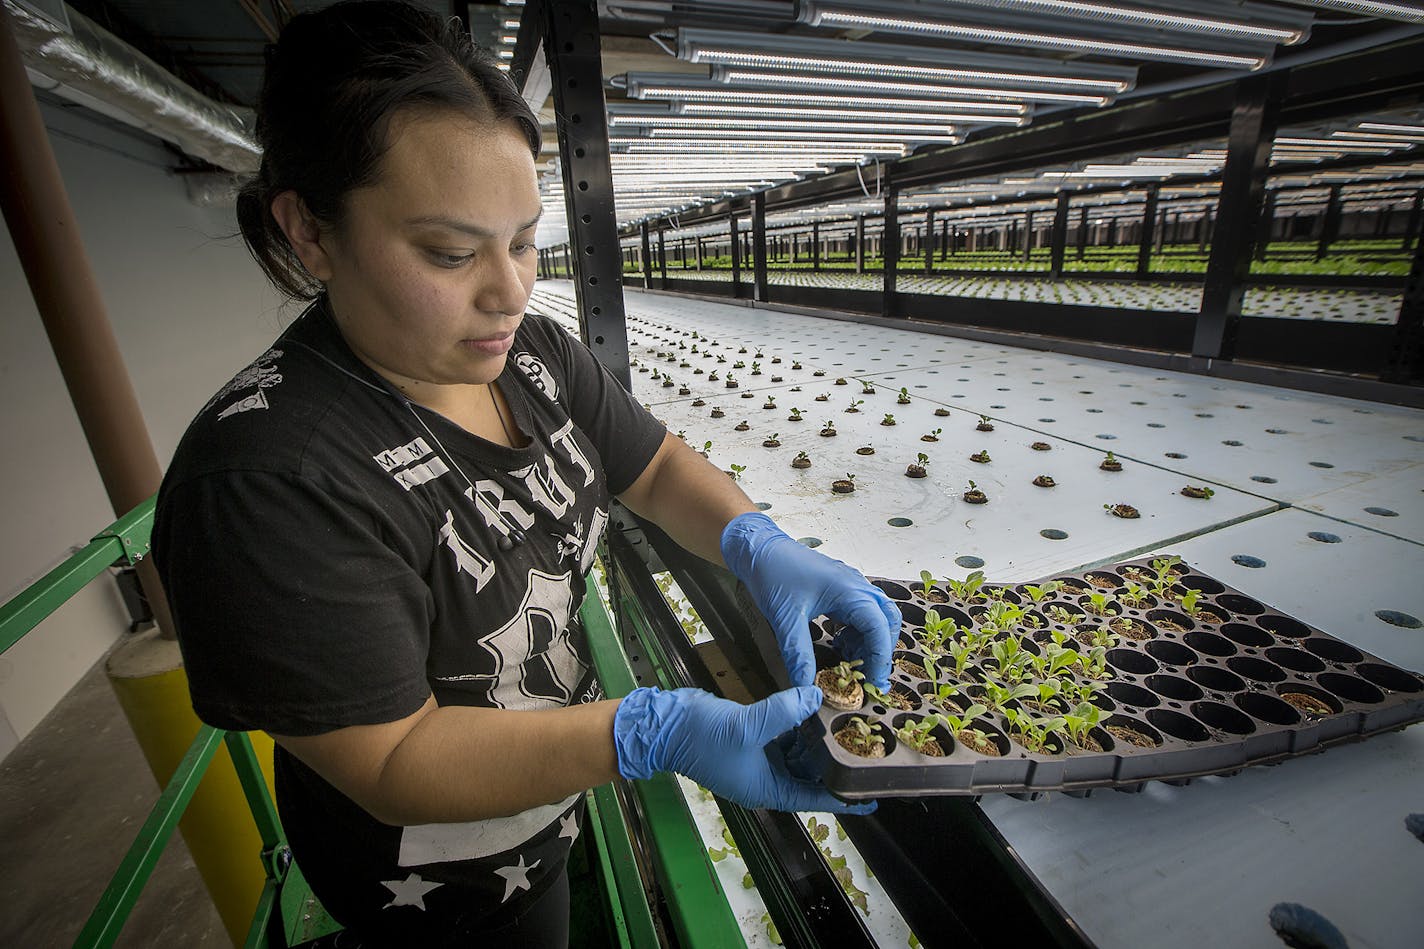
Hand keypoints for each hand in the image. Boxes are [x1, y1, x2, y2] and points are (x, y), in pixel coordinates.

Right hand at [613, 686, 875, 814]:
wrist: (665, 725)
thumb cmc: (701, 737)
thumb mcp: (746, 727)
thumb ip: (783, 712)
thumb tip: (814, 697)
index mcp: (766, 789)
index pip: (814, 799)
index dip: (843, 798)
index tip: (869, 796)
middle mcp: (766, 779)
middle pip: (810, 776)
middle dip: (833, 762)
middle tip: (862, 748)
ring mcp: (759, 759)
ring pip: (799, 754)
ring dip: (817, 741)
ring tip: (844, 725)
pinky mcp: (753, 739)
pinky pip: (785, 737)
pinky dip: (799, 726)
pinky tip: (814, 710)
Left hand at [721, 512, 900, 689]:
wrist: (760, 548)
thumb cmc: (773, 573)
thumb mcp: (785, 619)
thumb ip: (798, 654)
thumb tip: (805, 687)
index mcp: (849, 590)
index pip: (879, 628)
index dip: (880, 659)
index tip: (873, 684)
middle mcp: (856, 586)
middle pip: (887, 622)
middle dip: (880, 651)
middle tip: (866, 676)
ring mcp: (850, 586)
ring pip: (877, 617)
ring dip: (869, 641)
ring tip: (849, 661)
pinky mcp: (841, 589)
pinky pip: (862, 612)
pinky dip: (858, 632)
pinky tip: (840, 644)